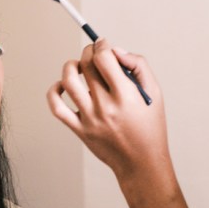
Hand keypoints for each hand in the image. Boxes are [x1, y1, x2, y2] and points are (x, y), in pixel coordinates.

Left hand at [46, 38, 171, 182]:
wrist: (141, 163)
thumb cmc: (150, 127)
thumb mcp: (154, 93)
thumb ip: (138, 66)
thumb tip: (116, 51)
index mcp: (125, 95)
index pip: (103, 58)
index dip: (102, 45)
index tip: (103, 44)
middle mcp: (105, 106)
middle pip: (86, 65)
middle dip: (88, 51)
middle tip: (94, 52)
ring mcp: (89, 119)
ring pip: (68, 81)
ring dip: (71, 66)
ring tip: (79, 66)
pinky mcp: (79, 129)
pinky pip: (56, 107)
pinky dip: (54, 91)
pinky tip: (64, 86)